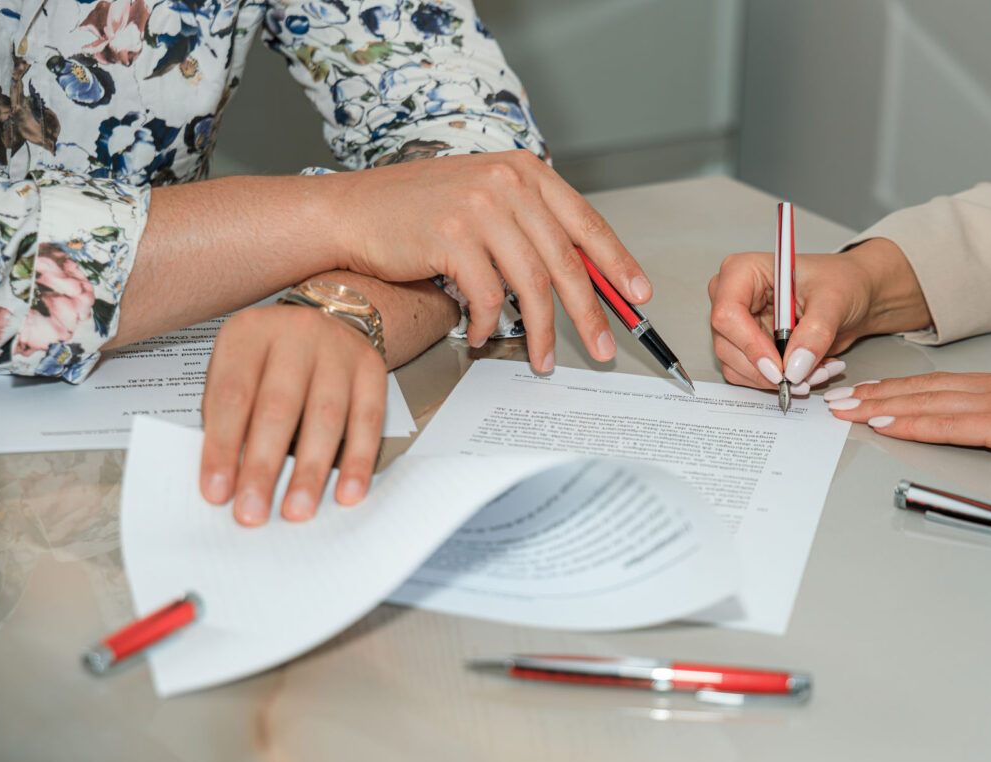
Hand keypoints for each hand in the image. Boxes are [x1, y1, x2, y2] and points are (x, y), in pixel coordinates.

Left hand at [199, 304, 387, 525]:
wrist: (328, 316)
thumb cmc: (271, 358)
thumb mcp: (237, 368)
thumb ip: (229, 417)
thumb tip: (228, 481)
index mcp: (248, 333)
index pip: (231, 396)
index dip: (222, 448)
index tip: (218, 492)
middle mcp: (295, 333)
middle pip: (278, 408)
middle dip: (264, 467)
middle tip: (254, 512)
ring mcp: (338, 350)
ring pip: (325, 418)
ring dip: (310, 471)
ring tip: (297, 510)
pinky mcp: (371, 369)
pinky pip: (368, 421)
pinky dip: (358, 461)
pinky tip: (347, 491)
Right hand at [324, 150, 650, 371]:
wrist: (352, 210)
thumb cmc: (419, 212)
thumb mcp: (486, 200)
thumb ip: (530, 226)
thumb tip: (580, 276)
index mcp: (525, 172)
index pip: (586, 223)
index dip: (617, 264)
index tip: (638, 296)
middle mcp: (508, 183)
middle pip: (566, 261)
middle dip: (590, 313)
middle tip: (603, 348)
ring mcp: (480, 207)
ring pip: (532, 285)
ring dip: (541, 332)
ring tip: (542, 360)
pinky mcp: (452, 236)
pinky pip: (488, 297)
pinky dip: (490, 326)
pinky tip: (483, 336)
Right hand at [708, 238, 930, 389]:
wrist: (853, 294)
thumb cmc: (841, 281)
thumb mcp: (835, 300)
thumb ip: (816, 332)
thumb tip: (795, 367)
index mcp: (743, 271)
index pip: (728, 314)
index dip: (750, 345)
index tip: (779, 369)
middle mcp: (731, 296)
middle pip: (727, 345)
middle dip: (765, 370)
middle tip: (802, 379)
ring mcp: (736, 323)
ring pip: (735, 365)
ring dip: (773, 380)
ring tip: (814, 373)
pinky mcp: (746, 345)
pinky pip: (748, 374)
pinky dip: (775, 382)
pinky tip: (805, 372)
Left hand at [823, 364, 990, 465]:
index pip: (936, 385)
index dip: (897, 387)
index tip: (868, 389)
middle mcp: (987, 389)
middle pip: (918, 390)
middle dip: (873, 393)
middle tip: (837, 397)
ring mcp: (990, 406)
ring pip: (920, 402)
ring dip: (877, 405)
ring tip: (844, 408)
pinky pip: (942, 425)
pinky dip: (908, 423)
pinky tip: (882, 423)